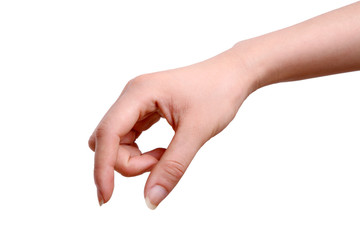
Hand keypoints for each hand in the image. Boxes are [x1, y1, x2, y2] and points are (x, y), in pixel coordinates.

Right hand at [88, 48, 256, 208]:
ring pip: (118, 141)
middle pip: (108, 139)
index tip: (107, 198)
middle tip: (160, 163)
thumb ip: (172, 166)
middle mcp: (132, 96)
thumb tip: (150, 200)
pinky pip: (130, 138)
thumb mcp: (196, 132)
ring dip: (135, 158)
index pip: (107, 133)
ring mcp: (137, 103)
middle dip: (126, 162)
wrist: (233, 74)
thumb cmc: (218, 93)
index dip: (102, 168)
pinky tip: (163, 151)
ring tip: (166, 156)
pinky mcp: (145, 110)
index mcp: (138, 93)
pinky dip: (141, 152)